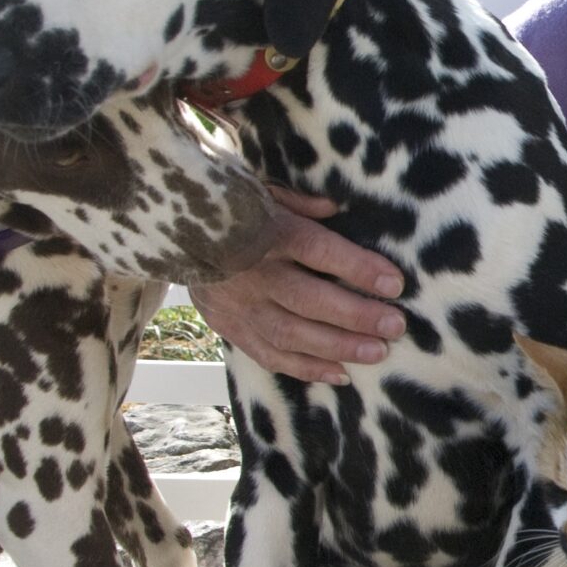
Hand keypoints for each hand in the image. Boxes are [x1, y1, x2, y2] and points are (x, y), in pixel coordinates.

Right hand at [188, 186, 405, 382]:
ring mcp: (238, 305)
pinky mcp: (228, 327)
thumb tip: (336, 208)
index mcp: (265, 231)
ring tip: (377, 353)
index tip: (395, 283)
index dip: (358, 267)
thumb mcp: (262, 192)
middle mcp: (252, 272)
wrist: (171, 235)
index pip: (317, 250)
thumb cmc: (232, 211)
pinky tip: (339, 374)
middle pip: (309, 299)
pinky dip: (305, 368)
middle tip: (395, 326)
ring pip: (291, 333)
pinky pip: (269, 355)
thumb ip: (300, 202)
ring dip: (338, 347)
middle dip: (356, 316)